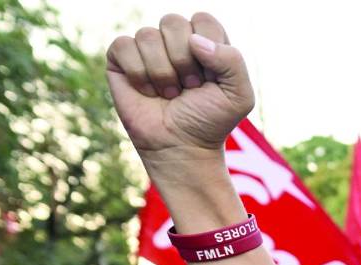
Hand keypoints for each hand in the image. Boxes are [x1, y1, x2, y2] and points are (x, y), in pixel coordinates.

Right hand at [106, 13, 254, 161]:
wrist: (181, 147)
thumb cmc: (210, 121)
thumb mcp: (239, 96)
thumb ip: (233, 61)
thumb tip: (194, 40)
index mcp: (205, 41)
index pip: (203, 20)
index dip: (207, 49)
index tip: (210, 78)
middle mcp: (175, 40)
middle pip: (172, 22)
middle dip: (184, 61)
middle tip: (190, 87)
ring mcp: (148, 48)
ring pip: (148, 35)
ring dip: (162, 73)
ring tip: (170, 93)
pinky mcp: (121, 60)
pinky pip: (123, 45)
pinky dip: (139, 74)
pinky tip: (148, 92)